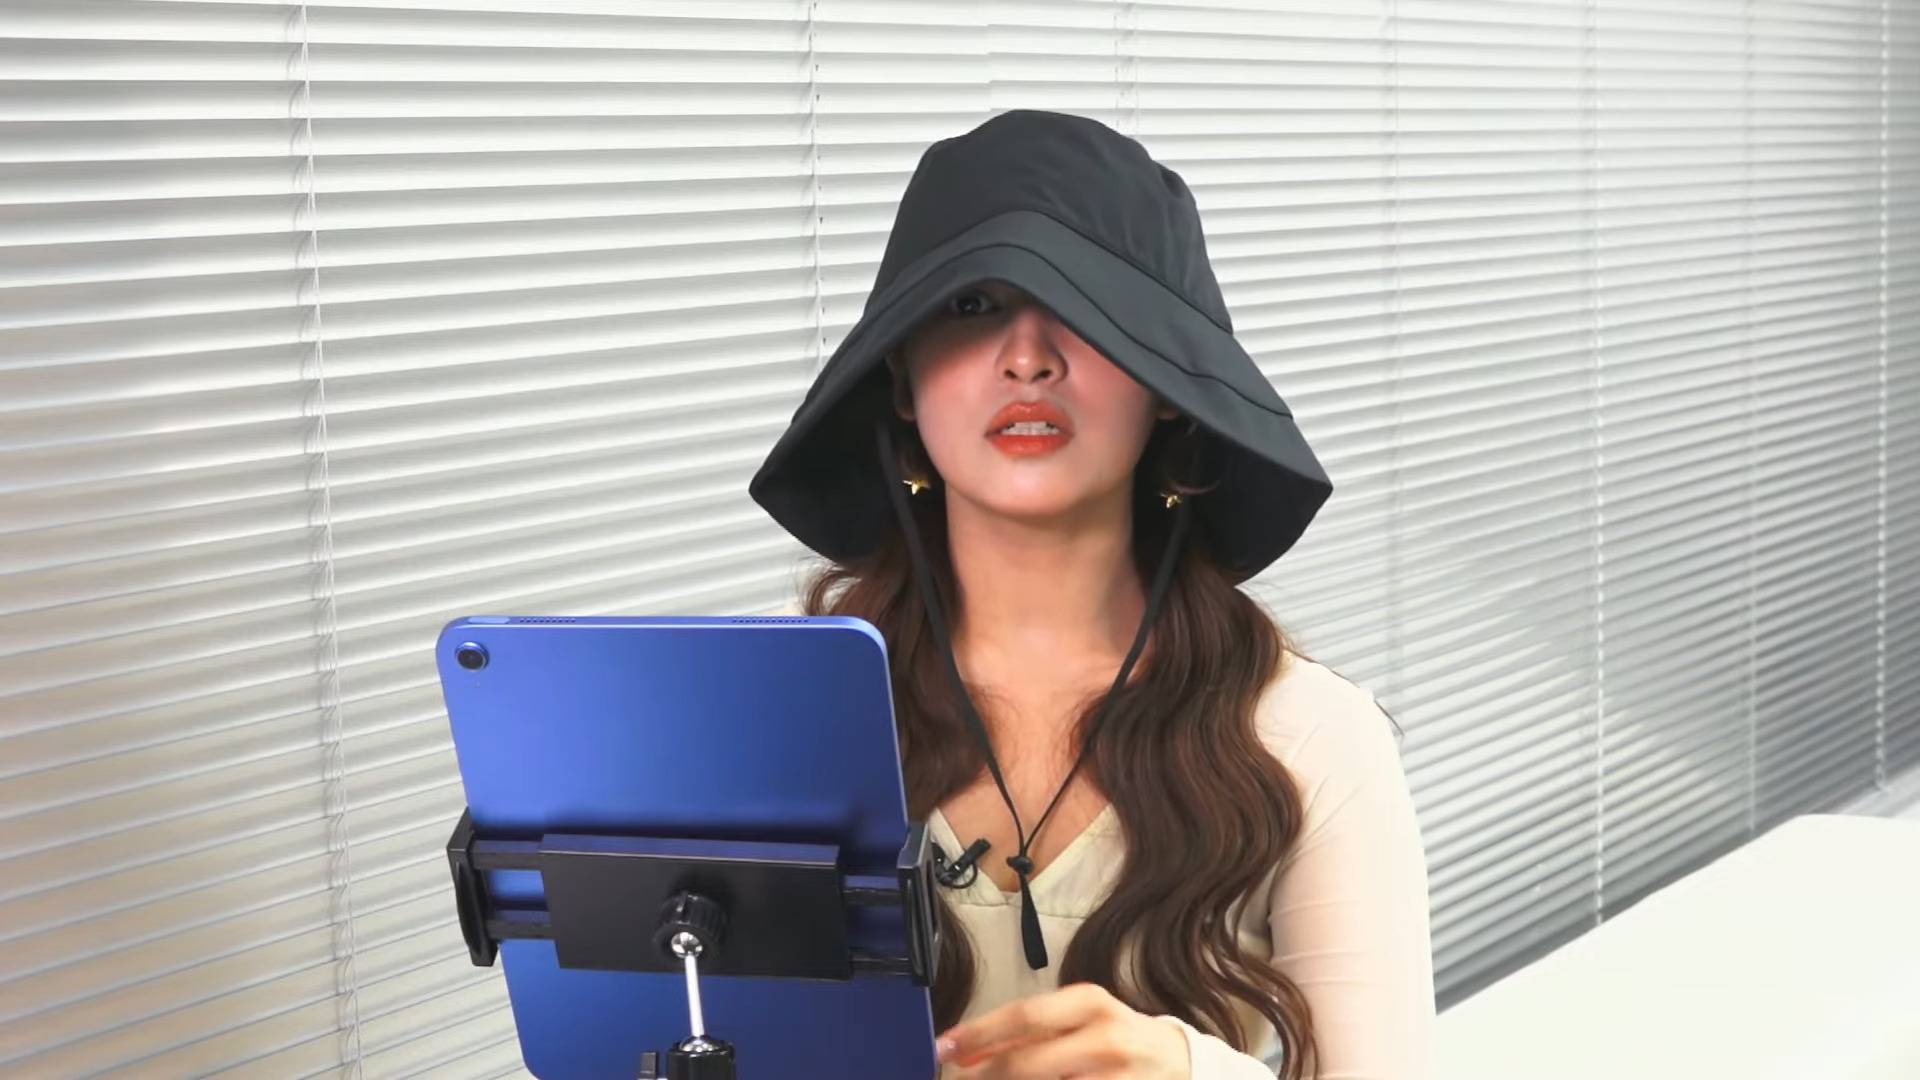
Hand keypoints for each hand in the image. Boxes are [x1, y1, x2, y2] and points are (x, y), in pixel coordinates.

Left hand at [935, 982, 1191, 1078]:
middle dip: (986, 1077)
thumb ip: (1026, 1036)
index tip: (943, 1049)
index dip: (977, 1035)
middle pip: (1028, 1064)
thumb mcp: (1079, 1021)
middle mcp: (1106, 1039)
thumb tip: (968, 1053)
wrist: (1181, 1064)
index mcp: (1090, 1004)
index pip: (1023, 1017)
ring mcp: (1118, 1079)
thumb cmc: (1117, 1039)